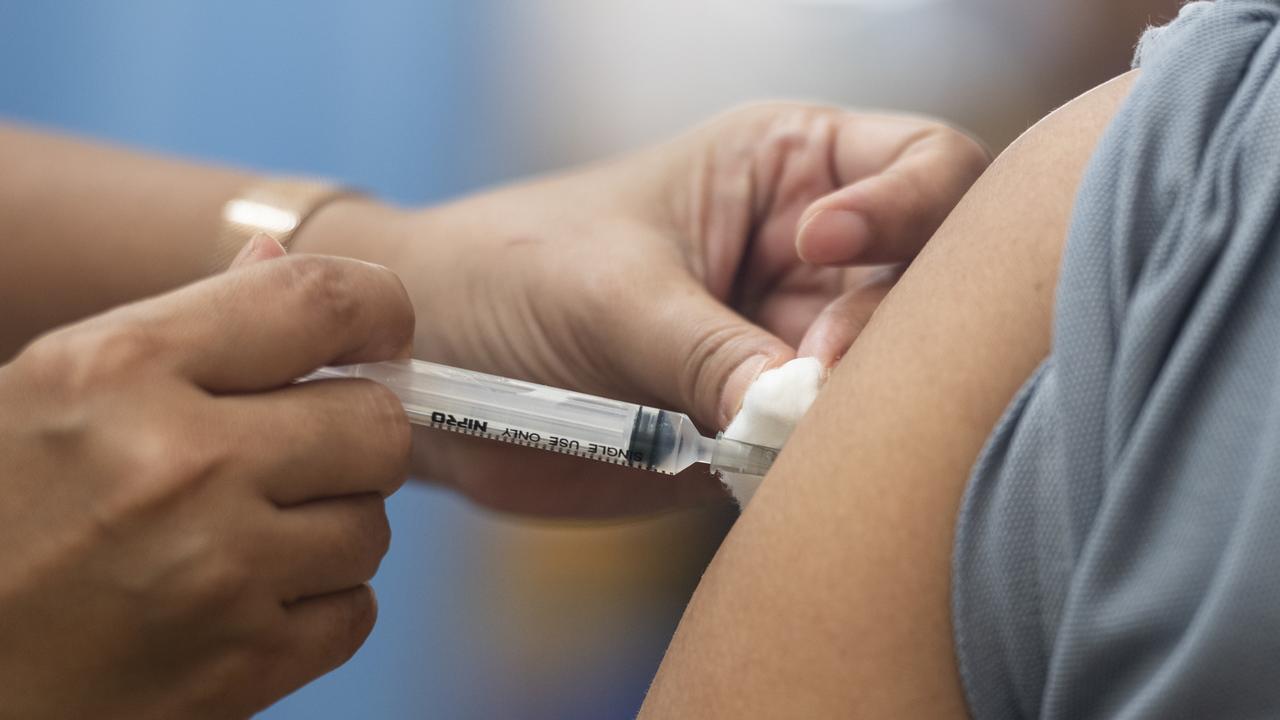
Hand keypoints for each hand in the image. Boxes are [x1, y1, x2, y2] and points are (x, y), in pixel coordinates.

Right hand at [0, 238, 412, 718]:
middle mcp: (182, 465)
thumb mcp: (54, 390)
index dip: (378, 310)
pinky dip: (319, 606)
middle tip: (301, 454)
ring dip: (330, 528)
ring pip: (373, 525)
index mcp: (123, 371)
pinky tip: (246, 601)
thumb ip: (178, 326)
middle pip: (379, 424)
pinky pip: (356, 611)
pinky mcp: (244, 667)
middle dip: (355, 435)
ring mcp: (220, 572)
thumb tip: (275, 255)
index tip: (380, 335)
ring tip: (246, 538)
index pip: (319, 303)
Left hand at [299, 103, 988, 515]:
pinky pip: (823, 453)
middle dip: (882, 331)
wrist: (428, 371)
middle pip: (925, 286)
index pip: (926, 168)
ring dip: (849, 412)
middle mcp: (805, 258)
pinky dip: (812, 470)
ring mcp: (785, 345)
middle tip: (803, 377)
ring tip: (774, 433)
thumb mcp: (611, 292)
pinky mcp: (758, 426)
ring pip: (885, 382)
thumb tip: (802, 413)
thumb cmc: (505, 275)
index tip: (819, 252)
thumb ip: (710, 350)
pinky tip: (766, 475)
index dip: (906, 209)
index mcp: (786, 171)